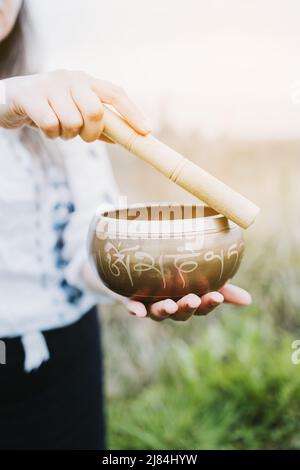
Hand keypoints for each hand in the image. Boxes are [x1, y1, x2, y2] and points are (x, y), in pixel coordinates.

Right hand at [0, 70, 149, 140]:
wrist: (10, 99)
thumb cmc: (49, 108)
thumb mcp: (75, 112)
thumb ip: (98, 124)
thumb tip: (124, 138)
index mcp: (86, 81)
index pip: (115, 93)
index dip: (133, 113)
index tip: (146, 131)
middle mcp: (71, 79)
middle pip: (96, 111)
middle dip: (92, 133)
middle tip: (81, 136)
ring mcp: (51, 85)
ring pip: (73, 122)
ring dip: (66, 135)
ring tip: (57, 128)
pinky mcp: (32, 96)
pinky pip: (52, 126)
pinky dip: (51, 135)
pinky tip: (43, 128)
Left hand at [124, 284, 251, 321]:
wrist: (136, 270)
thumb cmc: (173, 277)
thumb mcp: (199, 280)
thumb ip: (222, 289)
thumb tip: (249, 301)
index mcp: (187, 302)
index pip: (201, 307)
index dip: (208, 304)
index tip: (216, 296)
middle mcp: (169, 306)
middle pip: (179, 313)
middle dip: (186, 308)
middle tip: (192, 300)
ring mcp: (148, 303)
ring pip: (157, 313)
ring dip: (164, 311)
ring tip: (170, 306)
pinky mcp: (129, 298)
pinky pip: (130, 306)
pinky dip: (134, 309)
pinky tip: (136, 310)